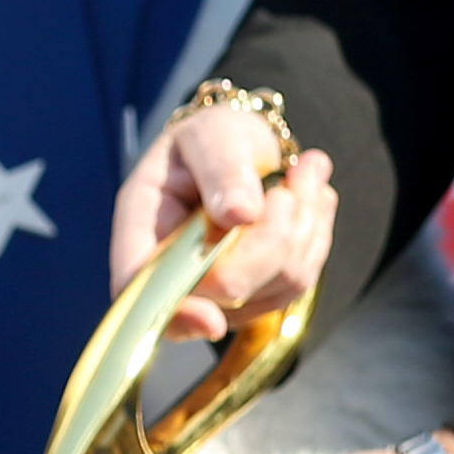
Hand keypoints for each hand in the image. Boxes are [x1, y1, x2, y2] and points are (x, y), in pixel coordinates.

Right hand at [105, 99, 335, 344]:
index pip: (139, 286)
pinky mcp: (257, 295)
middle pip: (227, 289)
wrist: (246, 148)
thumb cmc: (217, 138)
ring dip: (303, 226)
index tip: (211, 319)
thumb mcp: (213, 134)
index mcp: (142, 225)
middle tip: (289, 183)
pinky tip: (307, 199)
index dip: (174, 310)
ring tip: (302, 176)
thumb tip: (238, 213)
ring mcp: (217, 291)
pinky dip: (314, 236)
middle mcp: (173, 270)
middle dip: (272, 235)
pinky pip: (299, 280)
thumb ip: (221, 168)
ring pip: (275, 285)